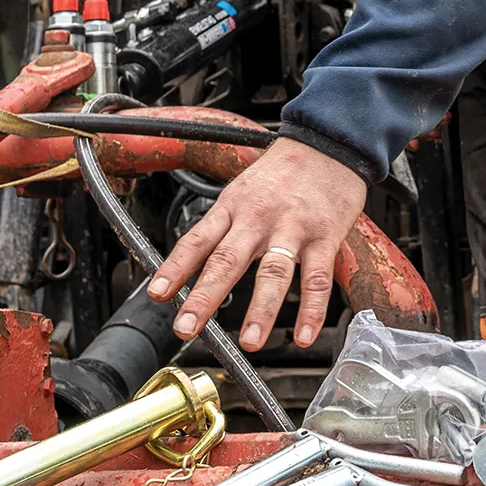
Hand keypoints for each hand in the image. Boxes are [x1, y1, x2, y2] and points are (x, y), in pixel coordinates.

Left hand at [147, 137, 366, 350]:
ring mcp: (292, 227)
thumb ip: (224, 226)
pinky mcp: (325, 236)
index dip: (175, 267)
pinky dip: (312, 310)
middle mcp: (259, 218)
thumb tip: (196, 262)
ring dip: (261, 310)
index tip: (158, 293)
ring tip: (250, 342)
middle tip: (187, 326)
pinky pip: (317, 278)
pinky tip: (306, 335)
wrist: (328, 144)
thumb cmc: (283, 171)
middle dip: (205, 296)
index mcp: (234, 207)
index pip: (197, 239)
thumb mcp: (243, 190)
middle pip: (228, 260)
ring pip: (274, 272)